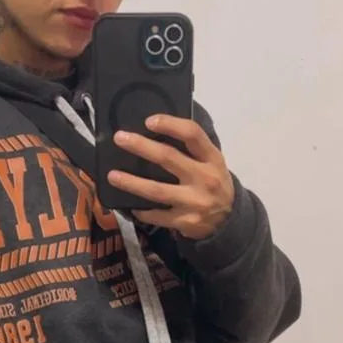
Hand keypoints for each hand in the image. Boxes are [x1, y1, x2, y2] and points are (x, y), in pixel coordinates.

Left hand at [109, 115, 234, 239]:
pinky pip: (156, 215)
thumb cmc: (213, 182)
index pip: (192, 134)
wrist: (229, 220)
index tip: (149, 121)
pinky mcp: (185, 221)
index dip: (170, 124)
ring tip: (112, 176)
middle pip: (168, 158)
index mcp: (212, 158)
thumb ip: (192, 149)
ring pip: (157, 190)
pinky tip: (130, 204)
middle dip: (141, 146)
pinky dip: (141, 210)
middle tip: (120, 138)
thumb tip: (155, 131)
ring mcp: (194, 201)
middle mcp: (205, 178)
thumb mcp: (212, 163)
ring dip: (131, 182)